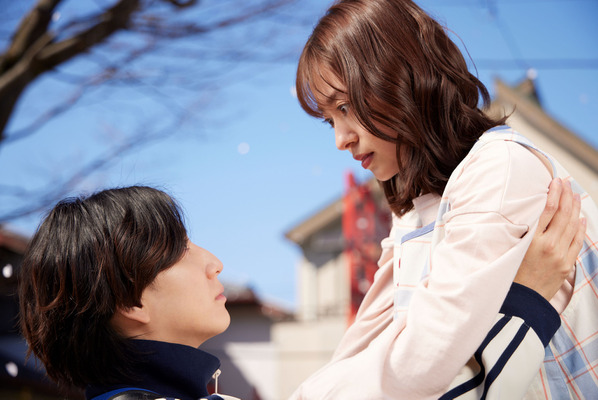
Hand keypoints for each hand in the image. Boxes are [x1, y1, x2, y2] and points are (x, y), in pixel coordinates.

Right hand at [514, 178, 585, 300]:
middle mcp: (548, 246)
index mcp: (532, 241)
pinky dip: (580, 228)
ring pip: (572, 226)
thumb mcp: (511, 250)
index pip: (548, 210)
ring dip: (574, 208)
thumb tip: (532, 214)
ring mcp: (560, 256)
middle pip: (563, 215)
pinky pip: (577, 242)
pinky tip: (581, 218)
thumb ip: (522, 233)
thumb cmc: (510, 275)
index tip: (555, 181)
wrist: (522, 302)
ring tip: (575, 195)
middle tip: (566, 183)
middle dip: (566, 196)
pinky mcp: (566, 265)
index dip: (554, 193)